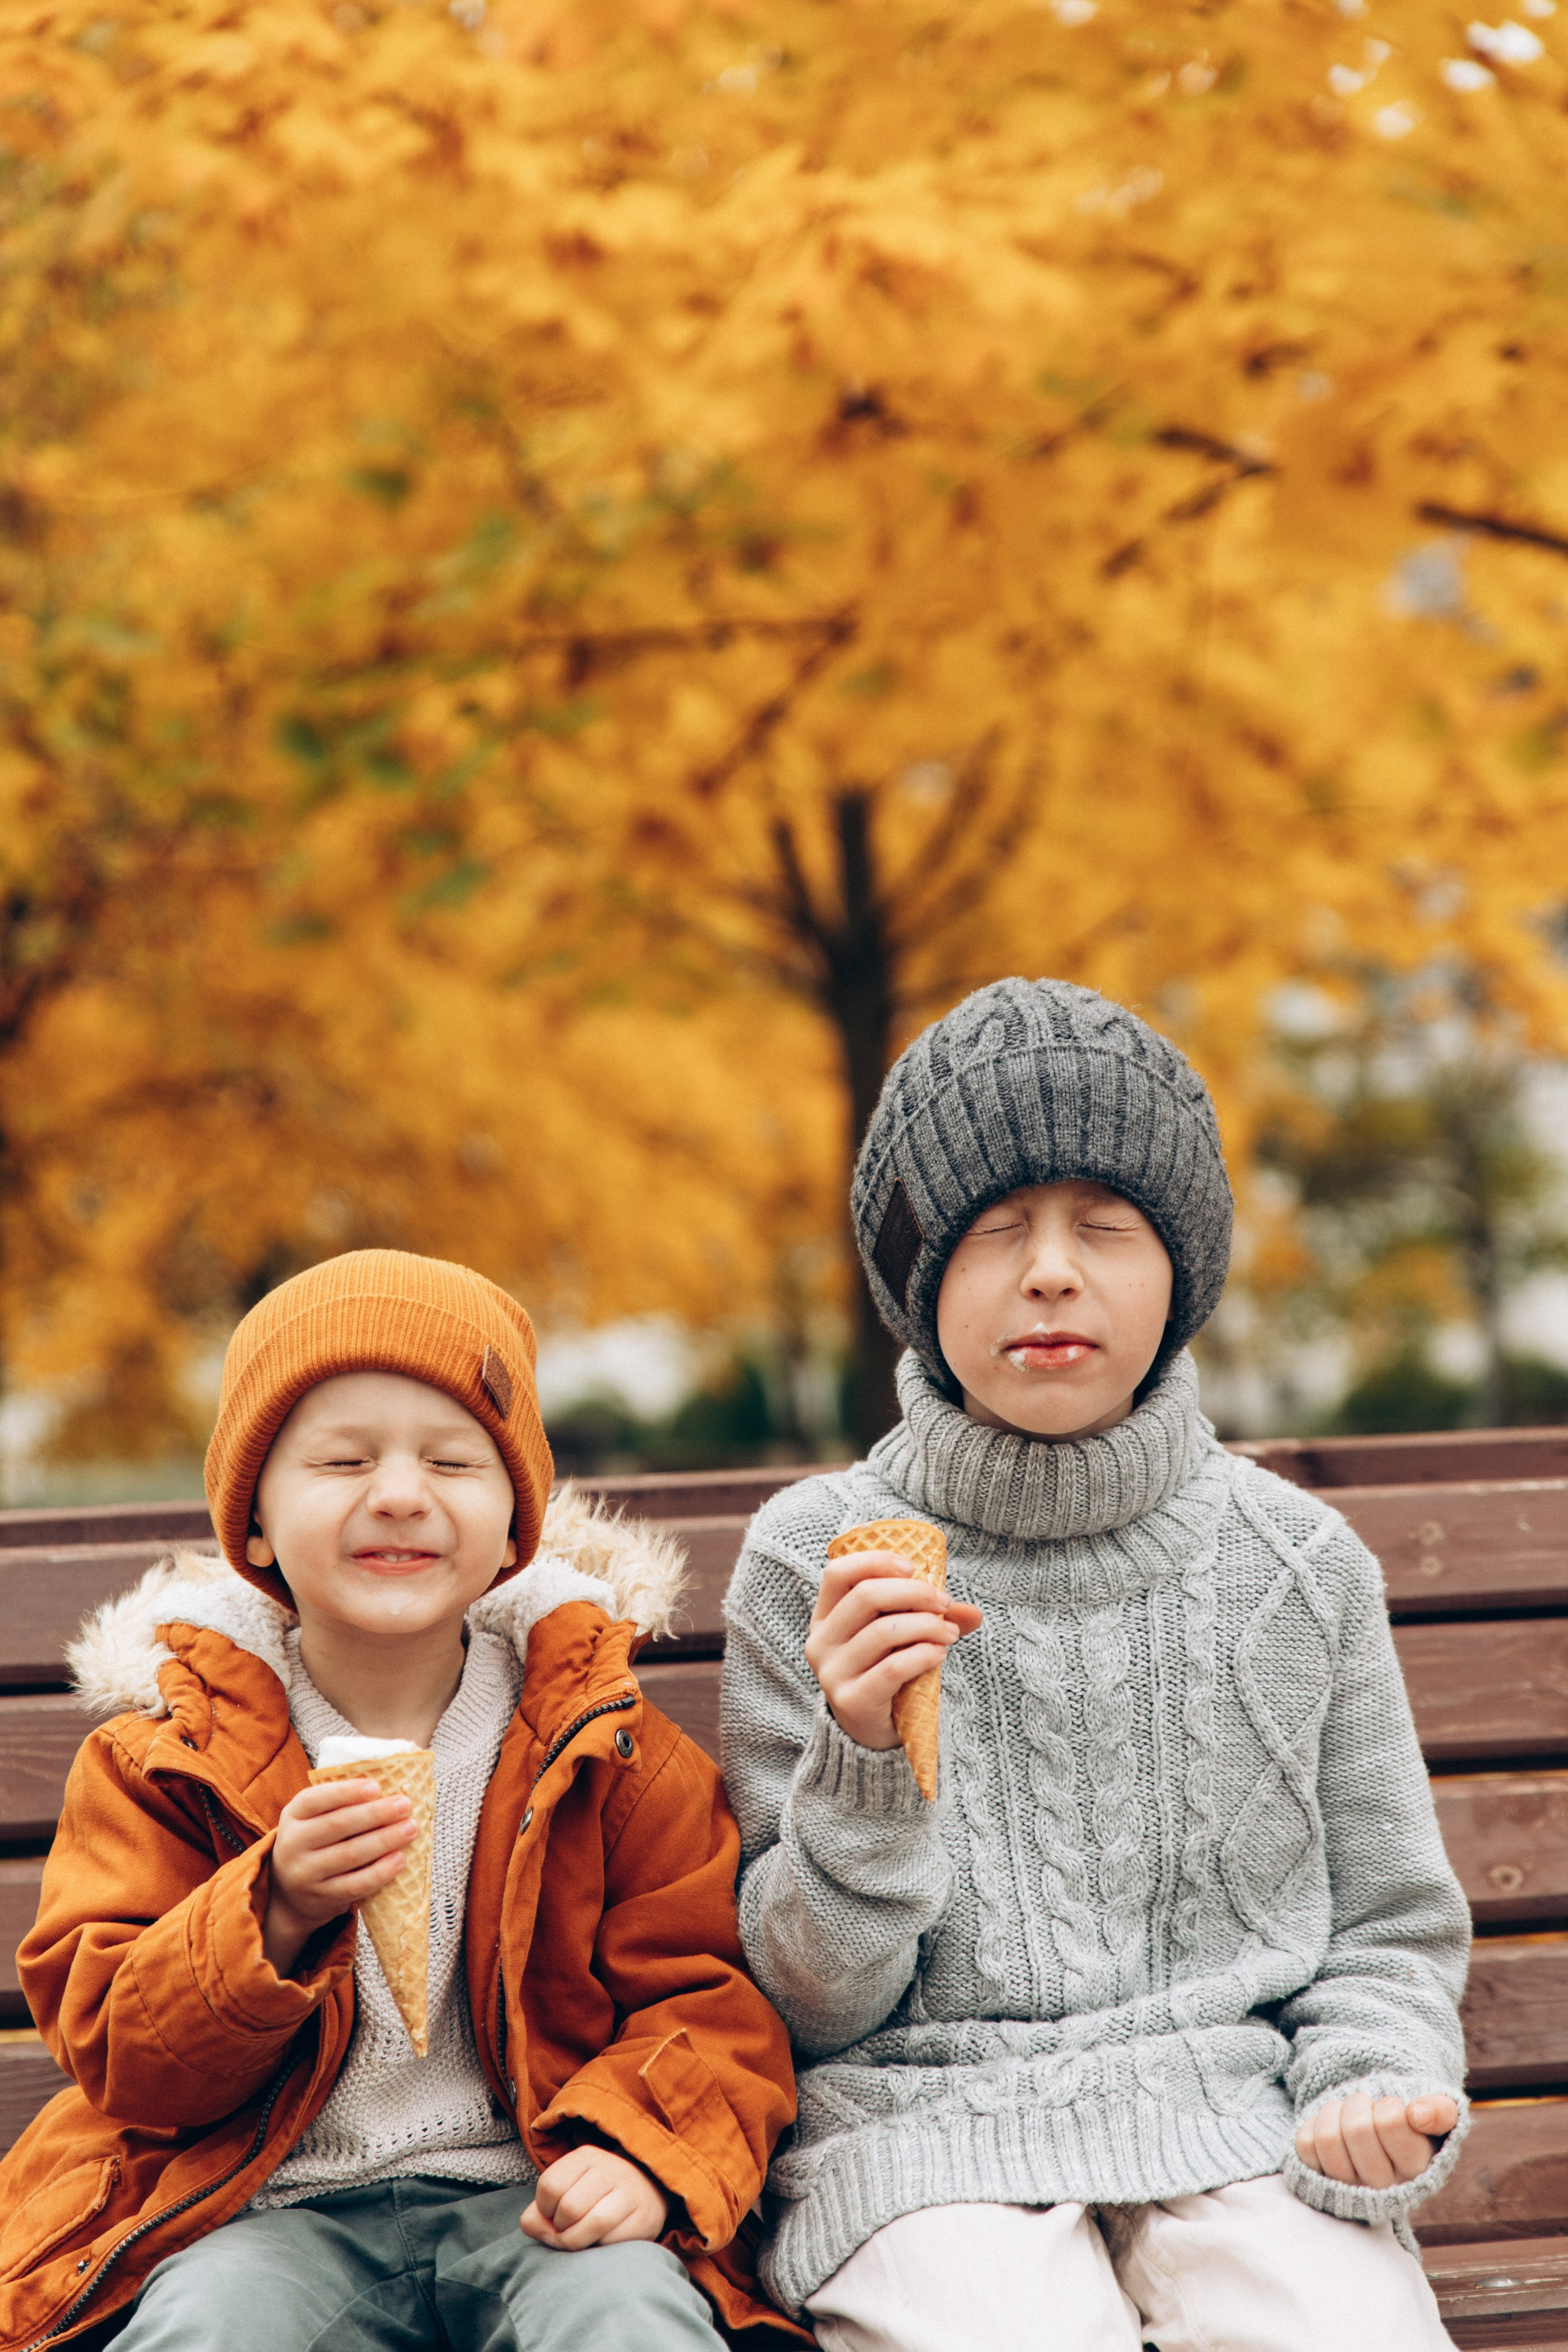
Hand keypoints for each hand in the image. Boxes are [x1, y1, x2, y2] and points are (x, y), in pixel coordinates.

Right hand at [262, 1779, 417, 1977]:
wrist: (292, 1894)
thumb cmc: (317, 1843)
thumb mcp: (315, 1819)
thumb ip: (340, 1803)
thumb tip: (389, 1786)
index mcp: (293, 1815)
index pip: (316, 1799)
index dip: (347, 1792)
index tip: (377, 1787)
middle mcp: (293, 1843)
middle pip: (337, 1825)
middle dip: (375, 1813)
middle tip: (405, 1805)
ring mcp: (305, 1873)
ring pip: (350, 1854)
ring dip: (385, 1840)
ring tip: (410, 1828)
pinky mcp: (321, 1898)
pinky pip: (355, 1885)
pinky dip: (380, 1872)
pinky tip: (400, 1859)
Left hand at [520, 2147, 668, 2248]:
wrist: (647, 2194)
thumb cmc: (595, 2198)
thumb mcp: (566, 2192)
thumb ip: (538, 2212)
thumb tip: (533, 2227)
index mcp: (585, 2156)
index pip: (550, 2185)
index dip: (544, 2210)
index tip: (553, 2215)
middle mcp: (610, 2168)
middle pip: (569, 2208)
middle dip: (560, 2230)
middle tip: (567, 2231)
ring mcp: (631, 2191)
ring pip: (593, 2223)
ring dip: (578, 2242)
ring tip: (579, 2240)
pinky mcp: (645, 2217)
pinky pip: (614, 2240)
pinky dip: (600, 2248)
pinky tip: (601, 2241)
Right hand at [805, 1552, 981, 1751]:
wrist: (870, 1732)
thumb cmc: (883, 1672)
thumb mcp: (898, 1638)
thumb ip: (928, 1618)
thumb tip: (972, 1612)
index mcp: (825, 1617)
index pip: (838, 1573)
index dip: (875, 1561)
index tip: (912, 1567)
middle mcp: (821, 1642)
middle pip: (865, 1596)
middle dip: (913, 1593)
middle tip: (944, 1602)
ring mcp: (832, 1673)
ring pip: (882, 1631)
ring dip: (926, 1626)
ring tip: (949, 1633)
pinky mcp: (852, 1700)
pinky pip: (893, 1668)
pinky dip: (923, 1654)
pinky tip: (939, 1653)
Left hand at [1295, 2093, 1459, 2187]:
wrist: (1379, 2137)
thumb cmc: (1408, 2124)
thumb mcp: (1434, 2114)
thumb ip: (1441, 2111)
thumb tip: (1418, 2114)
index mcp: (1417, 2171)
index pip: (1390, 2121)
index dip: (1388, 2104)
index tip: (1394, 2112)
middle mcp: (1383, 2189)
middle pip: (1356, 2128)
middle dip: (1359, 2104)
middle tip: (1367, 2110)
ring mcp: (1348, 2189)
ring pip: (1328, 2137)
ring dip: (1335, 2112)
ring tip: (1348, 2116)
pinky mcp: (1319, 2181)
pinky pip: (1305, 2144)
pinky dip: (1315, 2125)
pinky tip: (1332, 2129)